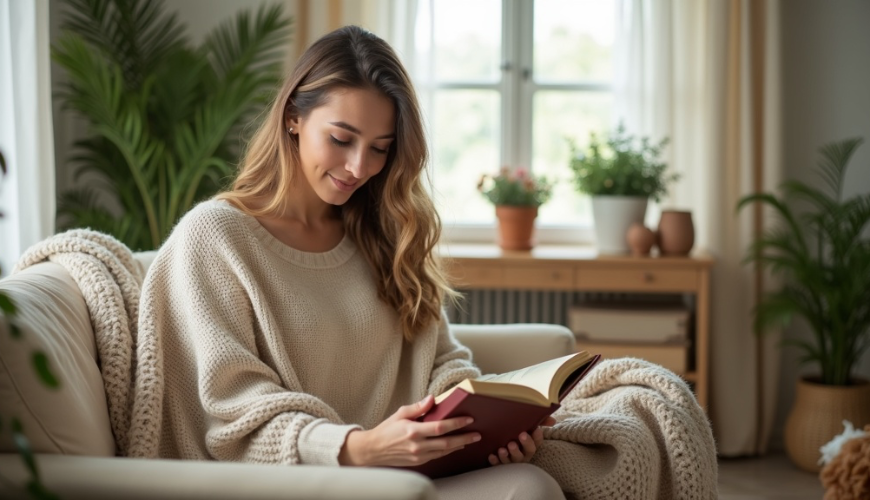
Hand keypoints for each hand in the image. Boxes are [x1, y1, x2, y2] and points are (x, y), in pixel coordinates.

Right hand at [338, 395, 480, 466]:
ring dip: (459, 446)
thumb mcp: (400, 414)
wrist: (372, 450)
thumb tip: (433, 398)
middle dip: (464, 438)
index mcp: (413, 431)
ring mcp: (418, 456)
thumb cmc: (386, 430)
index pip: (440, 427)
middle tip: (477, 434)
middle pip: (447, 443)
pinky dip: (448, 451)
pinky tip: (455, 446)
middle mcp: (417, 446)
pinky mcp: (418, 462)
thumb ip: (418, 407)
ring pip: (444, 452)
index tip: (468, 419)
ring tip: (470, 440)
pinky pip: (437, 456)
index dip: (456, 423)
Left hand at [487, 416, 555, 465]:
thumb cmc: (515, 433)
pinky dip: (495, 460)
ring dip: (508, 455)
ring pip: (513, 460)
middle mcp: (523, 454)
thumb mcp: (526, 427)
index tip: (536, 429)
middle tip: (521, 435)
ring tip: (503, 448)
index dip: (537, 437)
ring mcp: (512, 460)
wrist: (497, 441)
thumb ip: (540, 422)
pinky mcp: (500, 464)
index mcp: (530, 445)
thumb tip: (552, 421)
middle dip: (525, 444)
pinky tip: (491, 455)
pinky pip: (498, 464)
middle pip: (528, 452)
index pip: (537, 442)